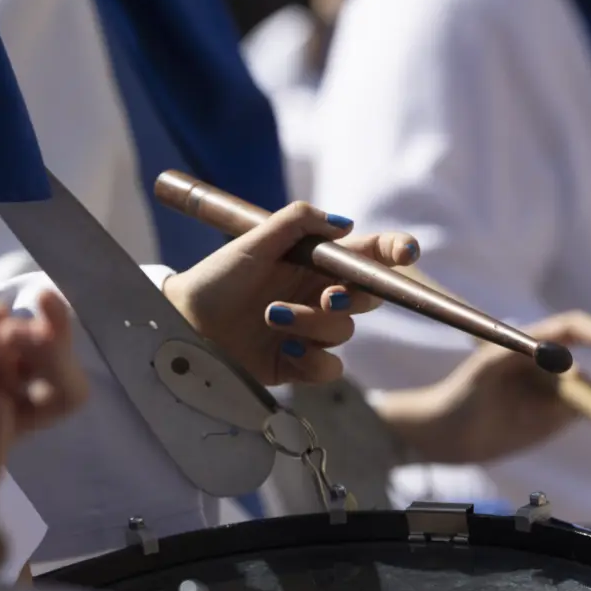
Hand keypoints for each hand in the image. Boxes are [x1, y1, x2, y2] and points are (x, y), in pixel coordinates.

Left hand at [159, 202, 419, 383]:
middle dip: (354, 297)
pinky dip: (313, 360)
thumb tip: (346, 224)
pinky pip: (330, 368)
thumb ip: (298, 223)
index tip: (406, 253)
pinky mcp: (298, 364)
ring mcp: (309, 330)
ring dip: (314, 324)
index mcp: (313, 262)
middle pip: (367, 296)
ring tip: (272, 316)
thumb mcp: (252, 241)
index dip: (393, 251)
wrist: (183, 323)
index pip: (366, 254)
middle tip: (328, 297)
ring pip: (344, 331)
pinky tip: (283, 348)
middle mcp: (317, 294)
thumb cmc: (216, 278)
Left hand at [373, 312, 590, 463]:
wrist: (448, 435)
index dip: (589, 329)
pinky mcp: (555, 420)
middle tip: (561, 393)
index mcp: (530, 344)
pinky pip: (576, 415)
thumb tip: (570, 364)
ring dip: (572, 405)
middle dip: (575, 383)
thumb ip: (524, 356)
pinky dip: (566, 418)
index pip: (569, 328)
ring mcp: (552, 394)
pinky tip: (531, 424)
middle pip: (578, 371)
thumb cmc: (462, 393)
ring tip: (525, 413)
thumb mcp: (488, 367)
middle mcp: (546, 366)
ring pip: (583, 396)